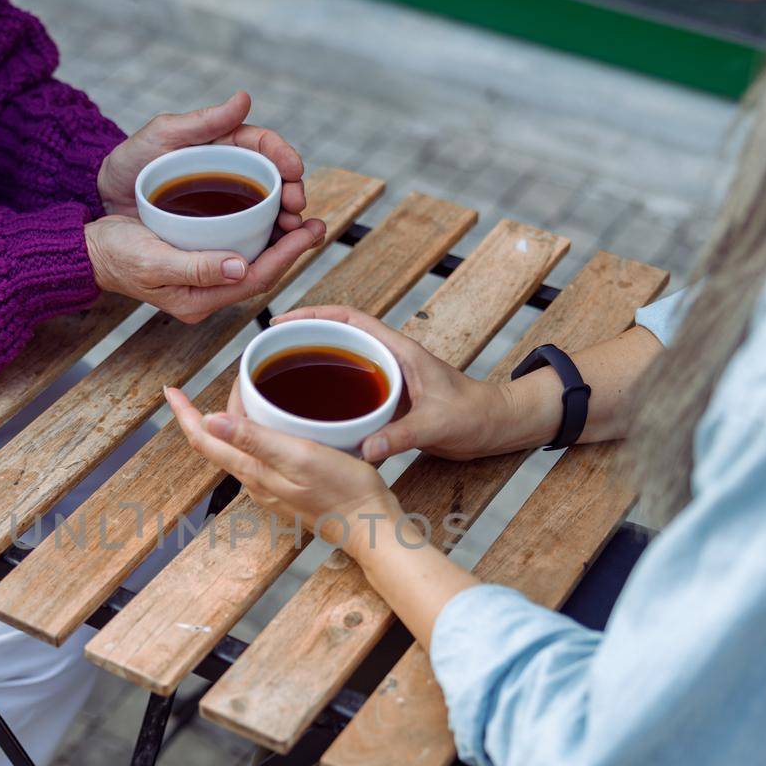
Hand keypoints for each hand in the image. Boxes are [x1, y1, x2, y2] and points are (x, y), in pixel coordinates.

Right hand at [86, 215, 323, 325]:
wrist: (89, 252)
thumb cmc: (116, 254)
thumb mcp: (155, 259)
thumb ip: (197, 266)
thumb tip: (241, 266)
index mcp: (199, 299)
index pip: (255, 279)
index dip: (288, 256)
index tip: (311, 232)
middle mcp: (206, 295)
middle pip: (260, 274)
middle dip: (292, 251)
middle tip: (317, 224)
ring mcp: (203, 283)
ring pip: (252, 265)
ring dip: (279, 244)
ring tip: (301, 221)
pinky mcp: (198, 266)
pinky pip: (238, 256)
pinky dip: (258, 239)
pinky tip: (269, 222)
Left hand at [97, 91, 309, 233]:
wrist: (105, 198)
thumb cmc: (132, 161)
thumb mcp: (163, 135)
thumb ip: (203, 121)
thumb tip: (245, 98)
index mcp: (224, 144)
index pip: (264, 146)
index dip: (284, 156)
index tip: (295, 170)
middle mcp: (231, 174)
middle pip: (273, 180)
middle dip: (292, 192)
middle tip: (296, 207)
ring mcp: (226, 204)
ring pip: (267, 211)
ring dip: (286, 220)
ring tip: (293, 231)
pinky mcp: (218, 231)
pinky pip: (248, 236)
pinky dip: (266, 243)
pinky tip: (274, 252)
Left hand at [164, 385, 397, 552]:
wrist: (371, 526)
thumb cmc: (343, 491)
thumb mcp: (298, 456)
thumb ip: (254, 440)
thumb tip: (208, 421)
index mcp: (252, 470)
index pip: (203, 439)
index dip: (184, 413)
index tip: (171, 390)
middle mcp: (254, 481)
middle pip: (219, 441)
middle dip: (212, 410)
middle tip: (231, 378)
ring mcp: (270, 487)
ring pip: (239, 448)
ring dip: (235, 421)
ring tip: (247, 393)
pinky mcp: (288, 489)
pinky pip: (261, 457)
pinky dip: (258, 434)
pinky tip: (274, 424)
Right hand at [269, 306, 505, 462]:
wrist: (498, 425)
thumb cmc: (476, 414)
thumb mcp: (438, 424)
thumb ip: (402, 436)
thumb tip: (364, 450)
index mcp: (399, 350)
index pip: (350, 319)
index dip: (314, 314)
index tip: (282, 322)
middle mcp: (391, 359)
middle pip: (338, 337)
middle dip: (303, 338)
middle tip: (268, 353)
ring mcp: (389, 378)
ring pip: (343, 363)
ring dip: (314, 365)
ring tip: (280, 379)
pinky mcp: (390, 400)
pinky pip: (352, 390)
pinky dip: (330, 396)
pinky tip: (311, 414)